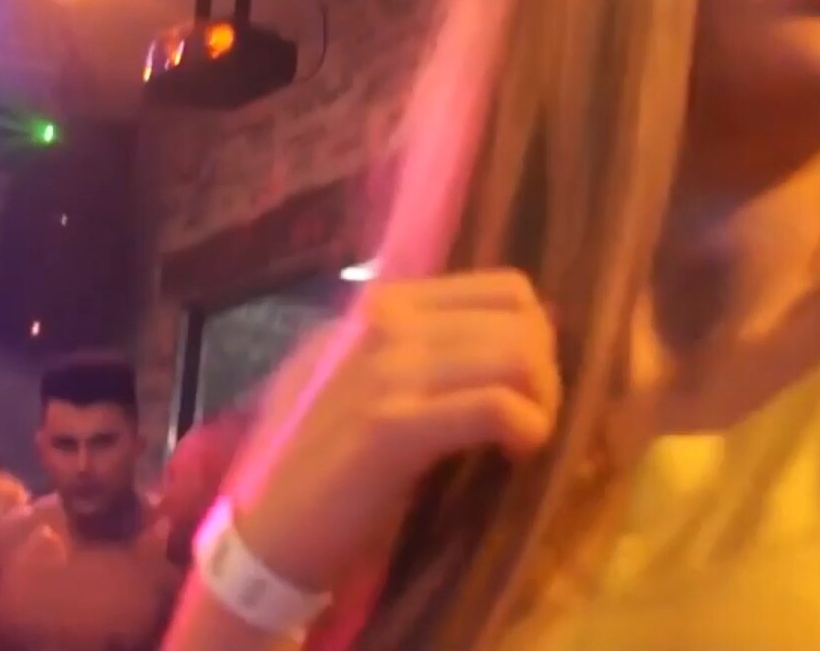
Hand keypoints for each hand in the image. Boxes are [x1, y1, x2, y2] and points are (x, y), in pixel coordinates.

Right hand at [220, 269, 559, 594]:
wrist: (272, 529)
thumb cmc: (329, 460)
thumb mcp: (372, 380)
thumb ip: (428, 349)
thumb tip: (517, 340)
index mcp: (386, 304)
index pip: (506, 290)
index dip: (536, 340)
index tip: (523, 390)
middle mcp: (386, 321)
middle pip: (523, 322)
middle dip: (546, 378)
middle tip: (528, 426)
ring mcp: (386, 369)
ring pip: (519, 356)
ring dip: (541, 405)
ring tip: (521, 442)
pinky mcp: (392, 425)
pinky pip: (496, 407)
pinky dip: (525, 430)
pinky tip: (513, 455)